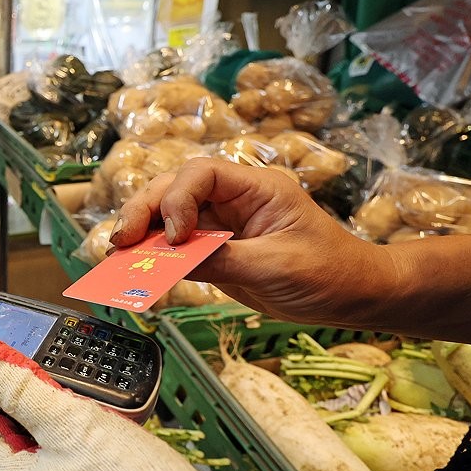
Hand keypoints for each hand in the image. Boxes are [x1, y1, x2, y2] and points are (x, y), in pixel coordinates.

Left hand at [0, 335, 283, 470]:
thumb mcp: (74, 424)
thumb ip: (24, 393)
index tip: (4, 360)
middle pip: (17, 445)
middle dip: (36, 411)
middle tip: (64, 385)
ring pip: (49, 464)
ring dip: (66, 435)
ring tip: (99, 417)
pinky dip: (87, 461)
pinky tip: (115, 451)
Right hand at [113, 158, 391, 326]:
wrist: (353, 297)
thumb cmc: (329, 274)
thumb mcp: (276, 267)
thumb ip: (222, 261)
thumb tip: (173, 261)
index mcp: (256, 188)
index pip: (202, 174)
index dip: (178, 199)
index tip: (177, 237)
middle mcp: (233, 199)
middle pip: (173, 188)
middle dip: (144, 210)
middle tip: (121, 241)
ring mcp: (222, 223)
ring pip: (167, 215)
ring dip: (141, 231)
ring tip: (117, 253)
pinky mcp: (216, 249)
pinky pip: (177, 247)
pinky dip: (154, 255)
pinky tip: (134, 268)